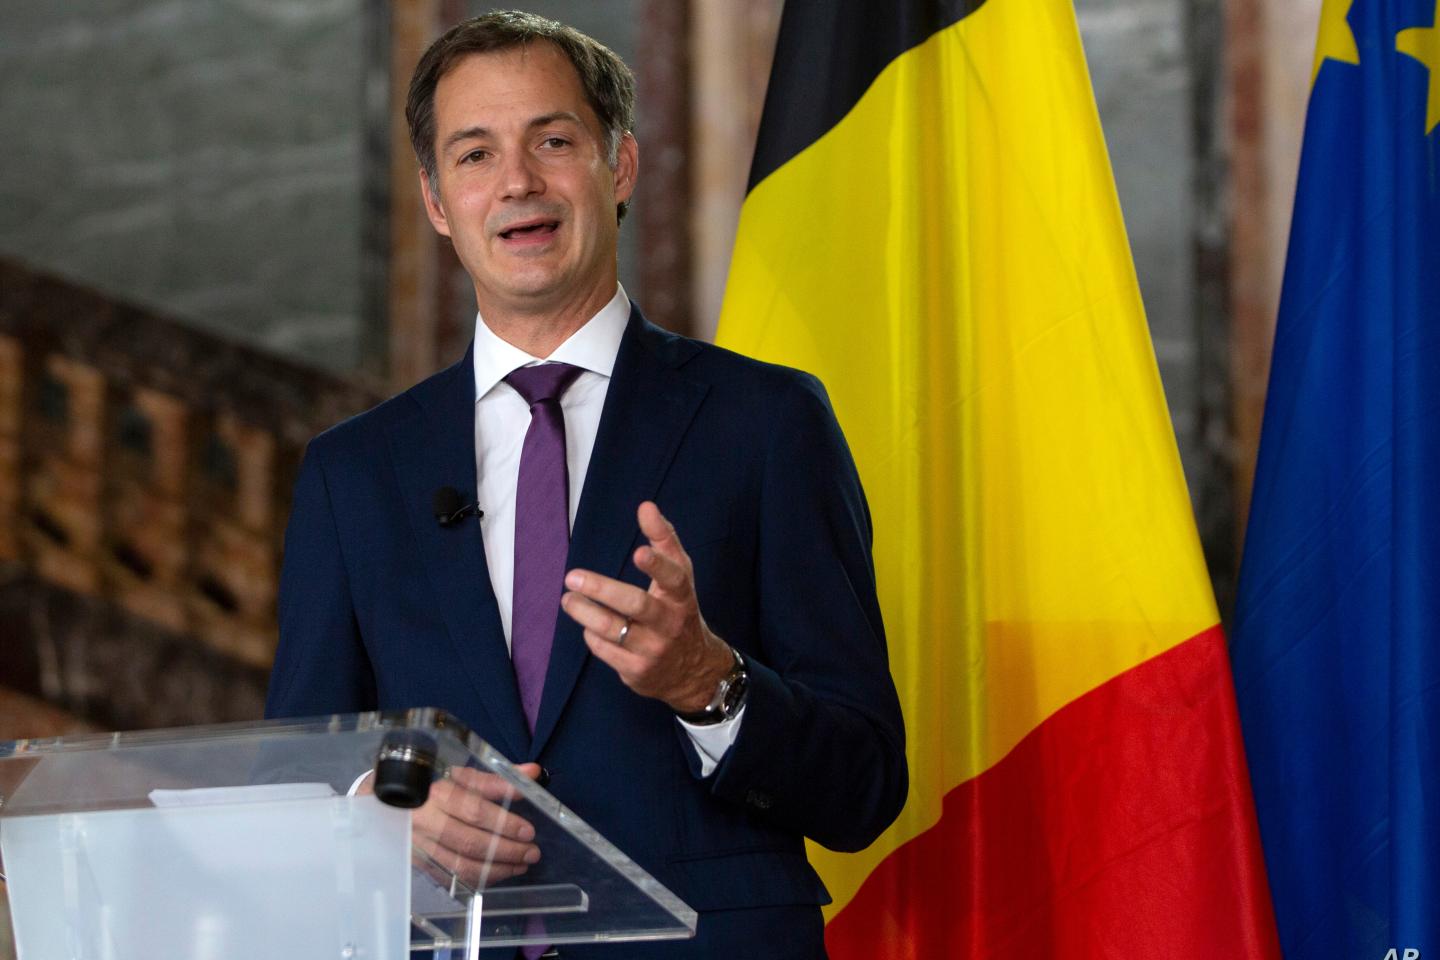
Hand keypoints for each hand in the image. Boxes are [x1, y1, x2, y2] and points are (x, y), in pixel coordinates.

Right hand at [361, 762, 541, 887]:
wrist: (378, 800)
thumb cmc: (426, 783)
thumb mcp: (457, 773)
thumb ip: (495, 778)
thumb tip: (533, 772)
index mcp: (436, 793)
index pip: (474, 811)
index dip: (503, 823)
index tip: (529, 831)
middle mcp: (425, 822)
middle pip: (469, 842)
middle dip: (505, 850)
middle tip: (532, 852)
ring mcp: (420, 847)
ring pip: (461, 866)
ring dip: (497, 869)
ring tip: (522, 865)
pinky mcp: (418, 863)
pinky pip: (451, 877)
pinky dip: (479, 878)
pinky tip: (499, 873)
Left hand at [561, 501, 733, 713]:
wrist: (693, 670)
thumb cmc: (678, 611)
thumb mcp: (680, 577)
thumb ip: (664, 540)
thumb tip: (646, 506)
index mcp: (682, 597)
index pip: (674, 579)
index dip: (658, 565)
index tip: (638, 552)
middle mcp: (670, 624)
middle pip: (636, 605)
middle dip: (601, 589)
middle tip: (572, 577)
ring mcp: (654, 651)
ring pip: (613, 629)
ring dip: (584, 612)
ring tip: (568, 599)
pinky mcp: (637, 672)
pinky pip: (605, 650)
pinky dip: (592, 635)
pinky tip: (588, 625)